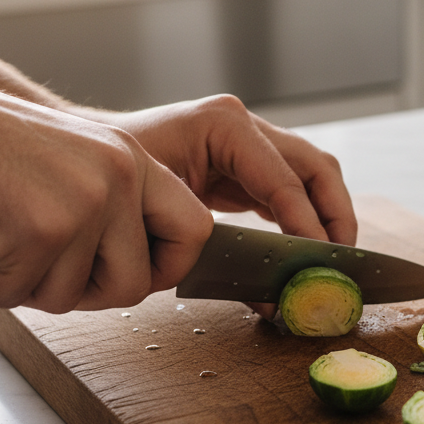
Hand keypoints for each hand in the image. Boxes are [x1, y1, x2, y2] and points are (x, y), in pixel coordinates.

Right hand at [0, 66, 213, 311]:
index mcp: (133, 159)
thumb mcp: (72, 160)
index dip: (168, 268)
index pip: (196, 228)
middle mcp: (120, 176)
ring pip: (72, 297)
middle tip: (44, 273)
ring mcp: (86, 201)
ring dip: (24, 286)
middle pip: (138, 283)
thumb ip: (113, 204)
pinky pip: (18, 295)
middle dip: (89, 296)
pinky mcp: (43, 229)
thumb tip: (140, 270)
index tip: (135, 277)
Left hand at [81, 95, 357, 315]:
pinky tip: (305, 251)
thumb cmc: (110, 180)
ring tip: (332, 262)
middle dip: (334, 217)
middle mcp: (243, 124)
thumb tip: (268, 298)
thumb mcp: (162, 212)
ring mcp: (247, 140)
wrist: (82, 163)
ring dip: (328, 216)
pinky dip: (304, 217)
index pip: (287, 180)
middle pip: (316, 167)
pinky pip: (290, 187)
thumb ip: (218, 253)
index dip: (309, 226)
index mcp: (224, 124)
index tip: (321, 264)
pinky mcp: (244, 162)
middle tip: (341, 264)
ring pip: (313, 174)